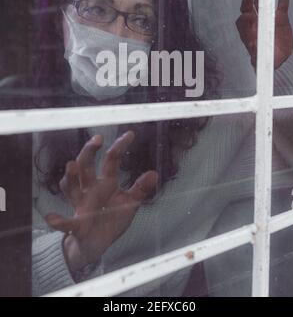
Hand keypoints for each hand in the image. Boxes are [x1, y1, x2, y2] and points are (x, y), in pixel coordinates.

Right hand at [45, 131, 157, 273]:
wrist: (95, 245)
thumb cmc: (111, 220)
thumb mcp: (128, 204)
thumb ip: (139, 189)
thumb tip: (154, 173)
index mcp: (105, 183)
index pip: (111, 161)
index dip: (119, 147)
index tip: (129, 135)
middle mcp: (90, 190)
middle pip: (86, 166)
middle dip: (89, 152)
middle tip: (97, 140)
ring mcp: (81, 205)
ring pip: (72, 187)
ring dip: (70, 177)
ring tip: (71, 166)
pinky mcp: (76, 225)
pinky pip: (66, 222)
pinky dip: (58, 221)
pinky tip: (51, 217)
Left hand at [236, 0, 292, 69]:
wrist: (278, 58)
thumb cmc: (265, 59)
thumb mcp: (259, 59)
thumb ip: (255, 53)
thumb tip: (251, 45)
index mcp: (248, 32)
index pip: (242, 22)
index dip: (244, 19)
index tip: (247, 16)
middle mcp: (256, 23)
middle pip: (249, 8)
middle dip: (248, 1)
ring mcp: (268, 17)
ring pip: (263, 2)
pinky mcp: (280, 16)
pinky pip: (282, 2)